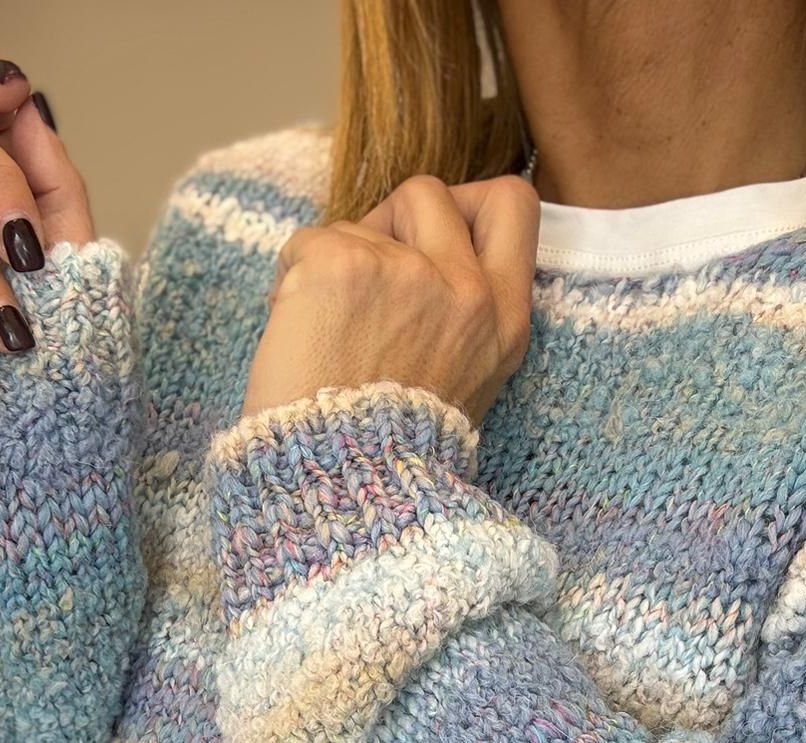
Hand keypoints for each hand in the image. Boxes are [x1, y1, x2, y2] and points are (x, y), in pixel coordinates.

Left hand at [242, 173, 539, 428]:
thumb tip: (416, 250)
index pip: (512, 204)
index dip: (469, 204)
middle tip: (367, 285)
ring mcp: (406, 272)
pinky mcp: (343, 265)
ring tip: (330, 333)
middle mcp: (464, 290)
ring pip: (361, 220)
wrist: (341, 487)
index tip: (435, 237)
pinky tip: (299, 336)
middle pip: (430, 192)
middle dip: (392, 222)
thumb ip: (459, 314)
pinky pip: (309, 240)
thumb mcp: (465, 383)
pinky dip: (293, 282)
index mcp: (502, 321)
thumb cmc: (389, 450)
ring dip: (338, 260)